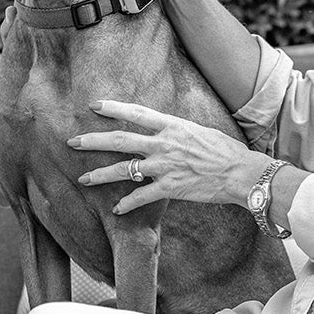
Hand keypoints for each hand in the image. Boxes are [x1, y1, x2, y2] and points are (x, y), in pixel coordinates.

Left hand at [70, 99, 268, 214]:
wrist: (240, 172)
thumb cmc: (225, 151)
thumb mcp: (199, 130)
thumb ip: (176, 130)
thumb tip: (163, 129)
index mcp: (172, 126)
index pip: (136, 113)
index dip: (113, 108)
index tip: (94, 105)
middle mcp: (163, 144)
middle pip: (120, 140)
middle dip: (93, 141)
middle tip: (72, 142)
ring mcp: (164, 166)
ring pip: (123, 169)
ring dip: (100, 175)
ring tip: (83, 179)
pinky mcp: (169, 188)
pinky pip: (141, 197)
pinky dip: (126, 204)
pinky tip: (116, 208)